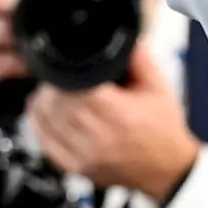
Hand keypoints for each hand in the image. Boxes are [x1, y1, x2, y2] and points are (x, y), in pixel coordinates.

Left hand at [27, 43, 201, 204]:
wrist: (168, 171)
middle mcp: (100, 139)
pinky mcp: (75, 169)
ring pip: (45, 123)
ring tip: (51, 93)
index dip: (66, 74)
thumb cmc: (163, 130)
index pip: (77, 90)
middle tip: (58, 78)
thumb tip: (119, 36)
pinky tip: (45, 114)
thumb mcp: (158, 87)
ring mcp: (85, 157)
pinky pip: (44, 143)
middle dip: (52, 87)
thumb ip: (137, 58)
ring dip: (42, 103)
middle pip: (57, 105)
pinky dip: (39, 125)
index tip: (68, 66)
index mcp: (120, 116)